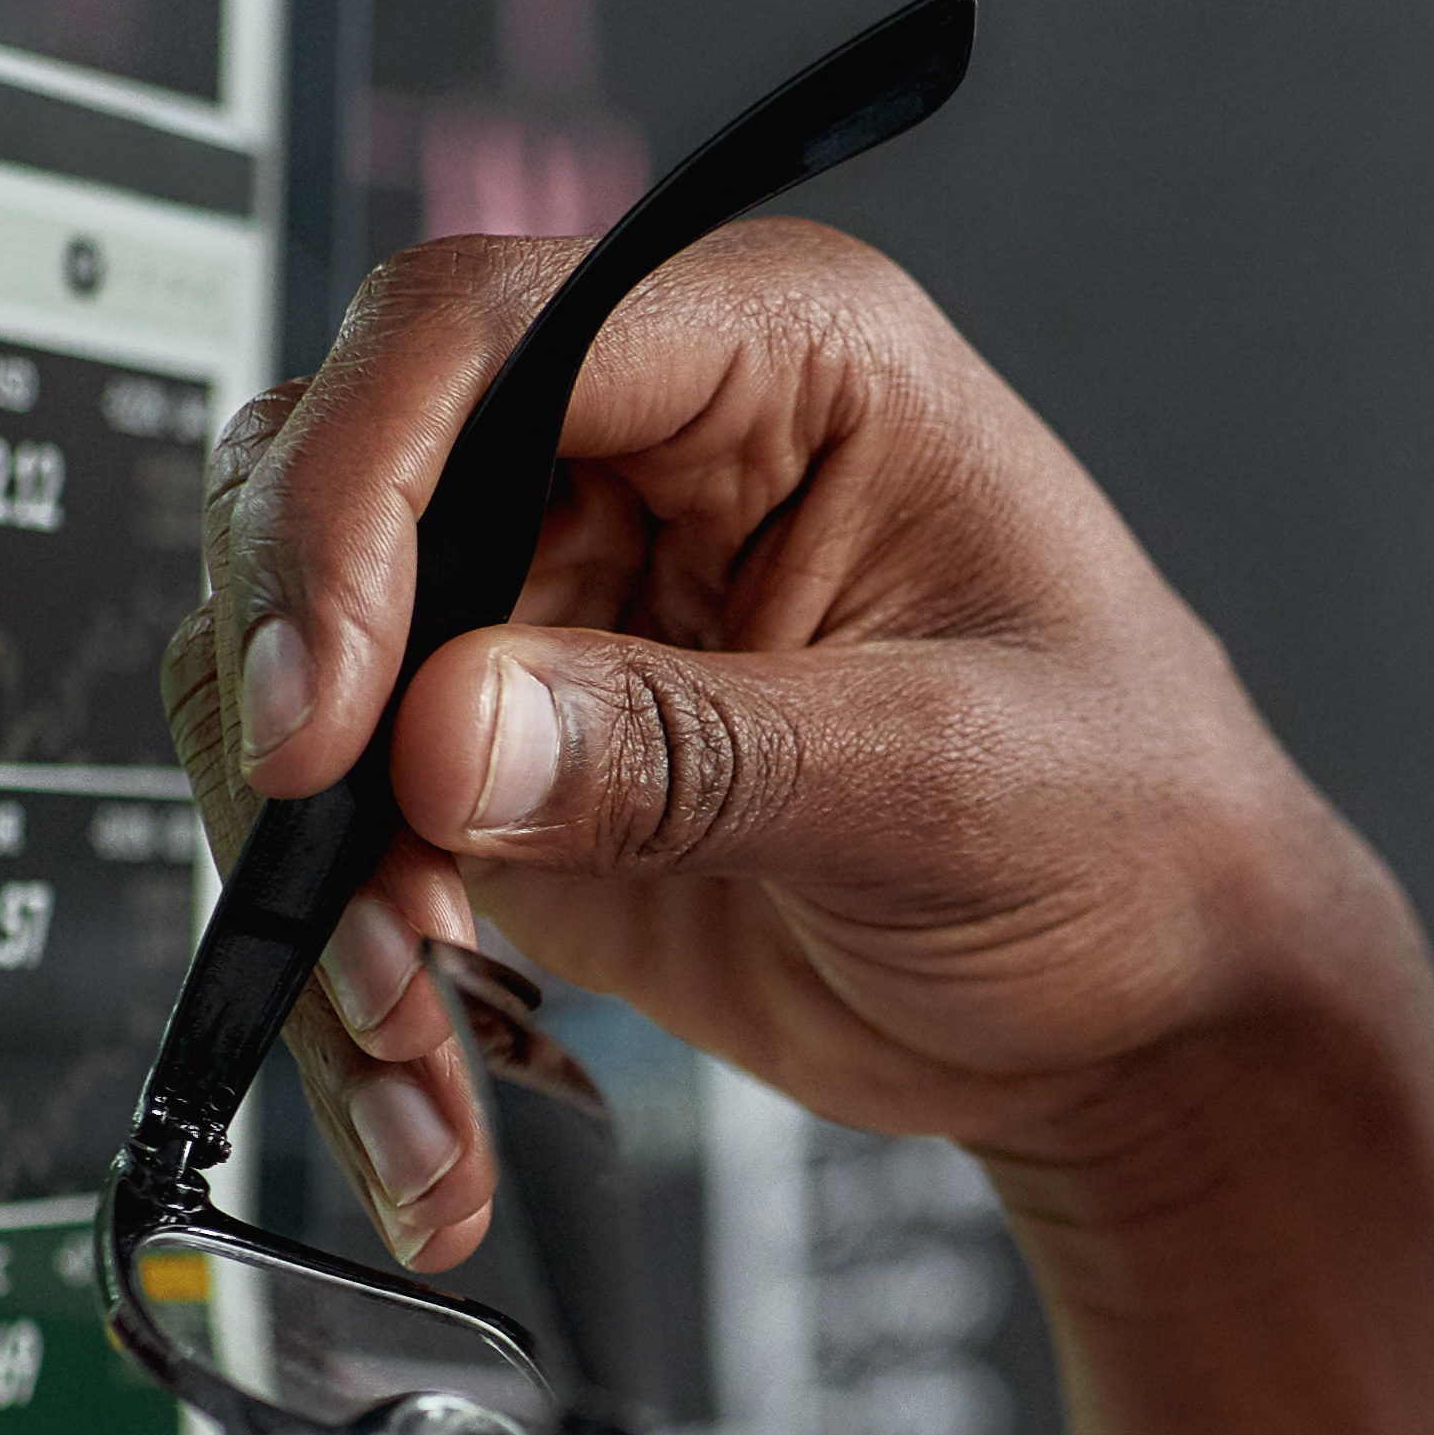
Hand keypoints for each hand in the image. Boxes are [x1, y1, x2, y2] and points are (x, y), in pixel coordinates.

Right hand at [167, 217, 1400, 1266]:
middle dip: (301, 707)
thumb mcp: (946, 785)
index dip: (354, 499)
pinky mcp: (498, 759)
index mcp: (774, 359)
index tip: (331, 711)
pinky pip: (336, 829)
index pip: (474, 333)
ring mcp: (548, 604)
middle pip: (329, 484)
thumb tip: (448, 734)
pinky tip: (420, 1101)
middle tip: (366, 901)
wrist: (1146, 1012)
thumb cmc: (1133, 833)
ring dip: (313, 874)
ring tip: (414, 1045)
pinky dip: (344, 971)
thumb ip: (692, 752)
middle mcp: (630, 453)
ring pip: (287, 669)